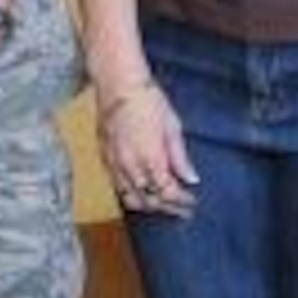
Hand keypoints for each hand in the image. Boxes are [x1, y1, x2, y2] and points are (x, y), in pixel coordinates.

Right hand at [97, 78, 197, 217]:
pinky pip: (118, 188)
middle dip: (168, 208)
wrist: (118, 86)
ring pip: (131, 199)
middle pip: (150, 201)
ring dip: (149, 206)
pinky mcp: (105, 160)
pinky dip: (132, 196)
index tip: (192, 203)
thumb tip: (192, 179)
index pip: (167, 192)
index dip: (181, 202)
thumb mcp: (172, 127)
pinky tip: (143, 194)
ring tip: (164, 206)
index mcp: (151, 158)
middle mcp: (131, 167)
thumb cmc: (148, 101)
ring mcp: (115, 165)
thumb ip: (180, 157)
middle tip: (183, 210)